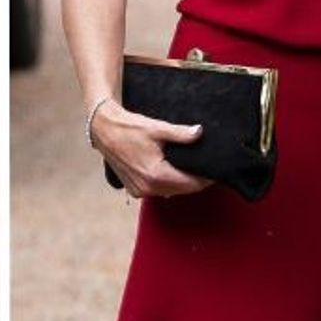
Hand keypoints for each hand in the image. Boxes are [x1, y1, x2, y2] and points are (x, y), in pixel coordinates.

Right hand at [90, 103, 209, 198]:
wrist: (104, 129)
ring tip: (193, 169)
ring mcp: (139, 190)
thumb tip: (199, 133)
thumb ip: (181, 134)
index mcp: (156, 175)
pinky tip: (174, 172)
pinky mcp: (134, 189)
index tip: (216, 171)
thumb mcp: (157, 128)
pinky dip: (167, 184)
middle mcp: (147, 188)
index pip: (190, 184)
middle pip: (182, 190)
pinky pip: (157, 190)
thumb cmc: (129, 128)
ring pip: (170, 191)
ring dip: (182, 184)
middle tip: (207, 169)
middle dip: (196, 182)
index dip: (206, 179)